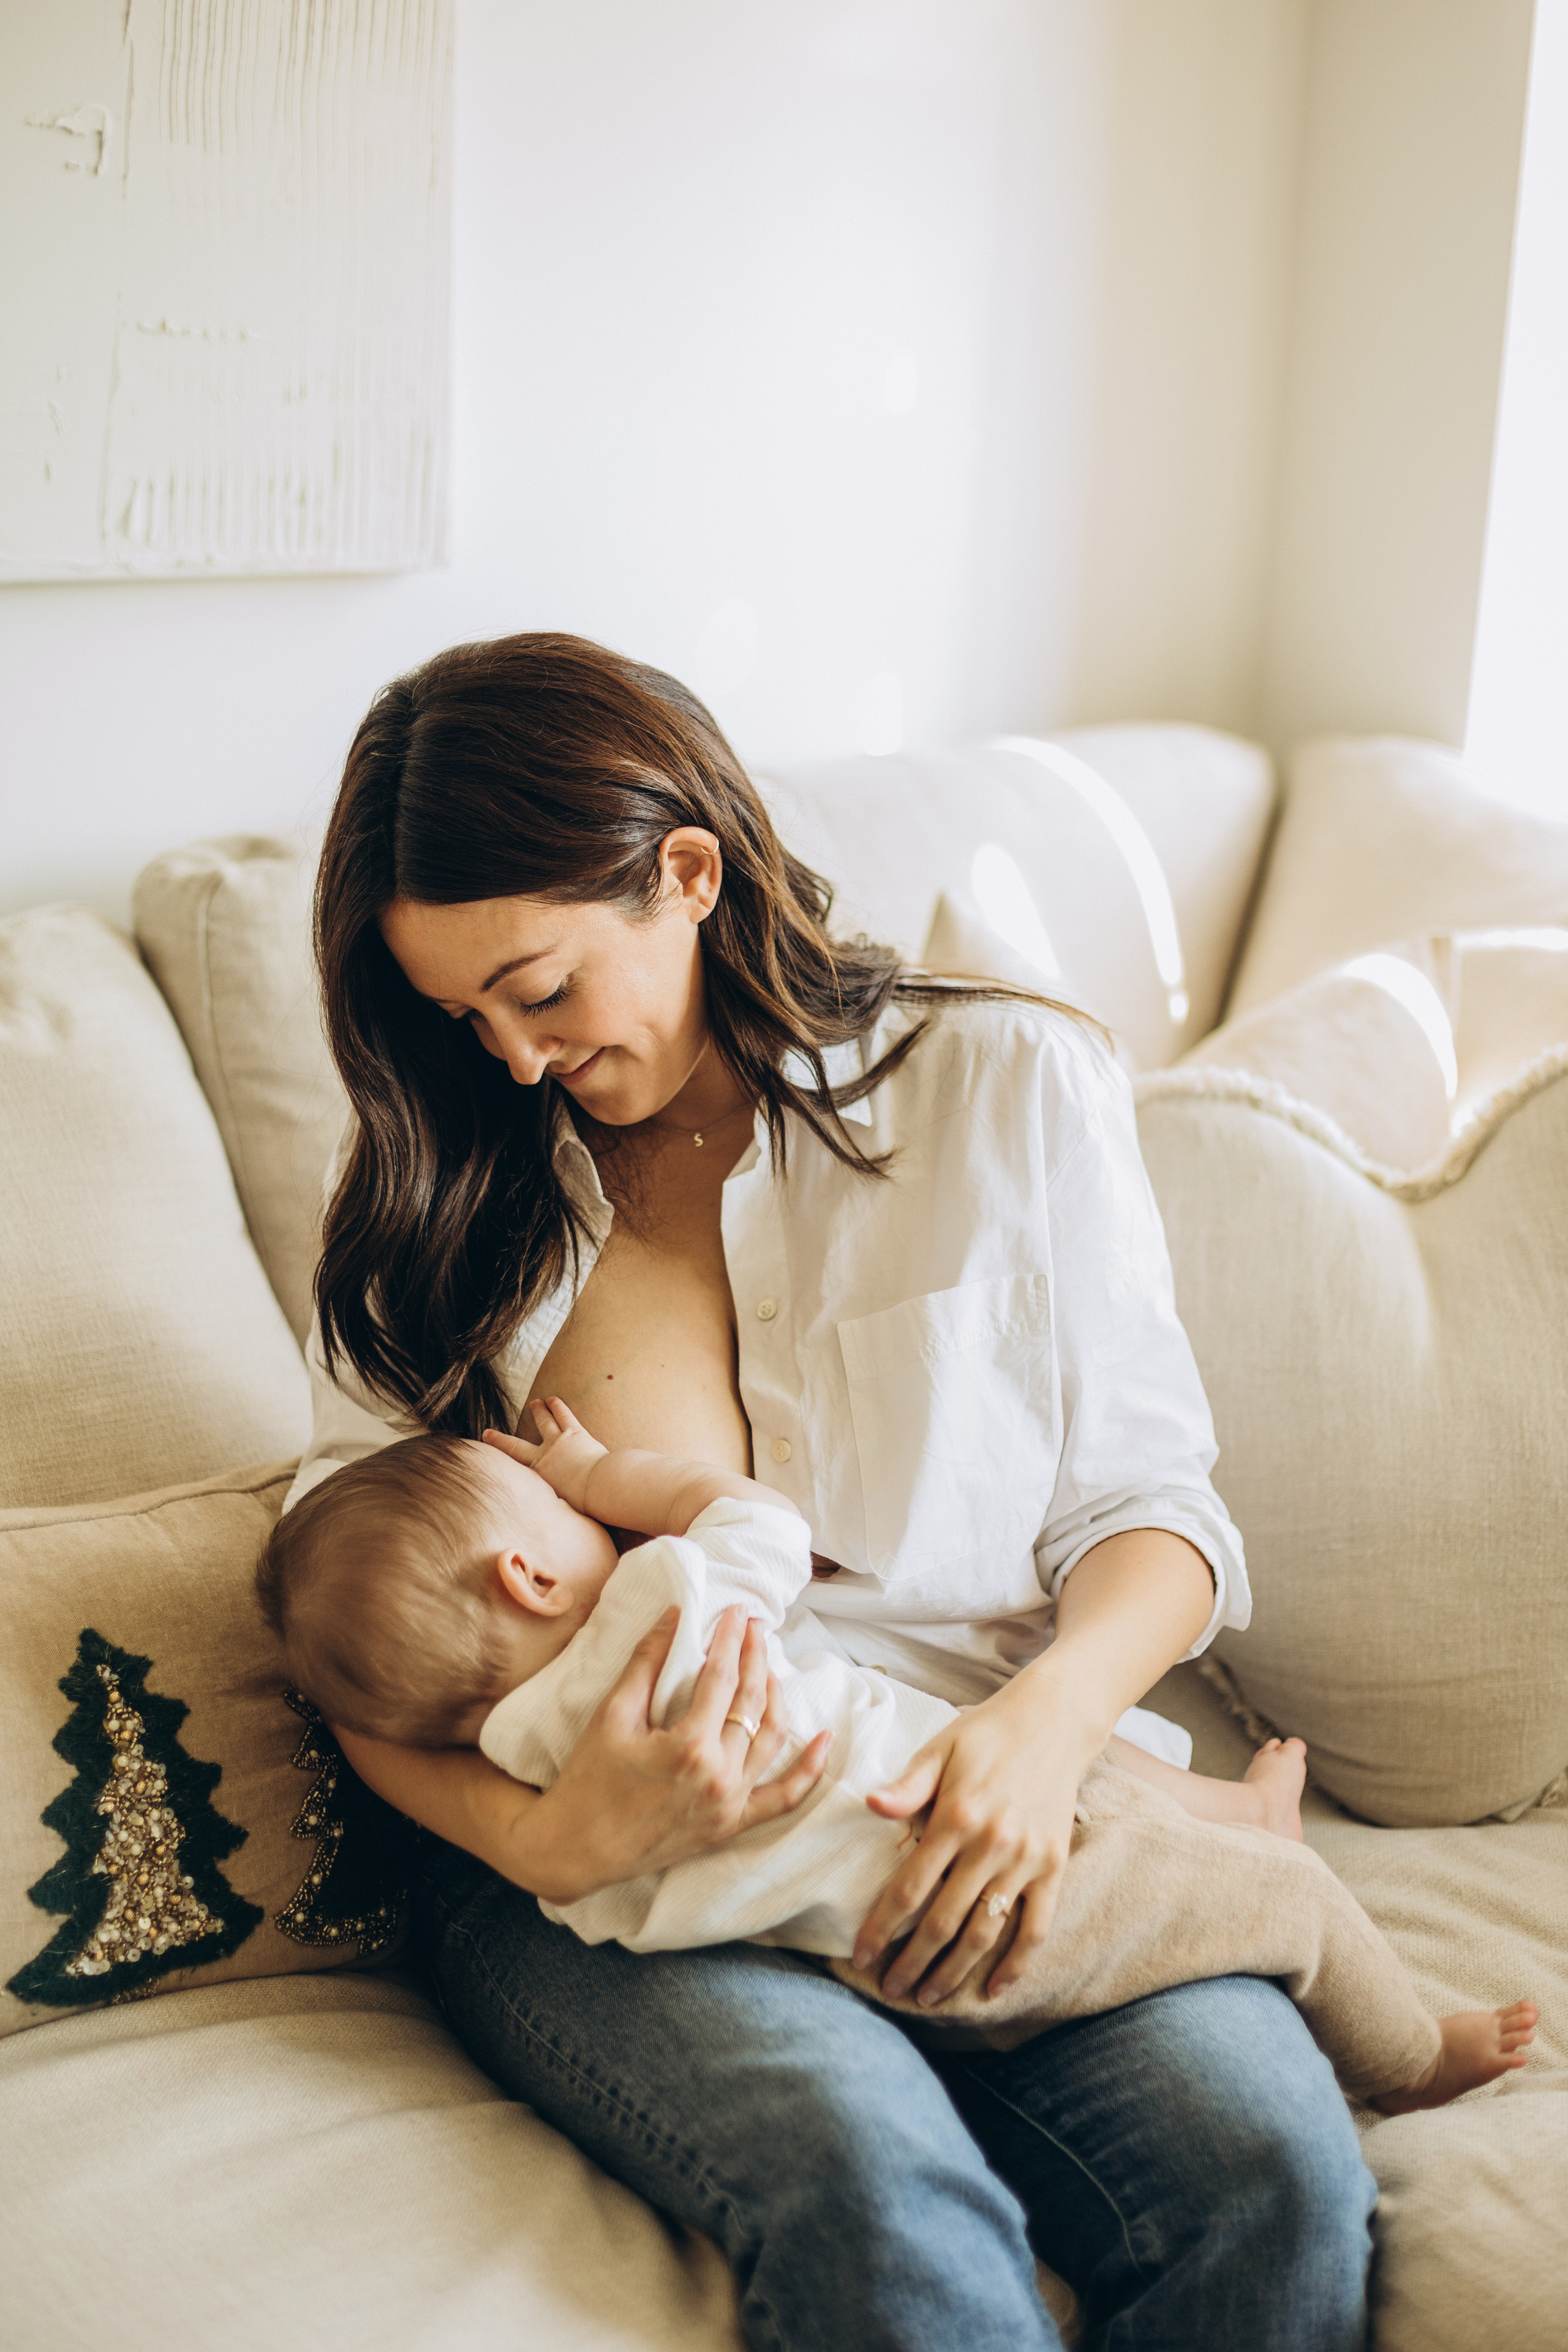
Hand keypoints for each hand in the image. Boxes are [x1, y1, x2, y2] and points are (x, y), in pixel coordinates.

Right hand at [486, 1396, 605, 1511]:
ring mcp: (557, 1442)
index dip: (496, 1464)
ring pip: (544, 1423)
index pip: (512, 1469)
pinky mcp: (574, 1432)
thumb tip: (547, 1528)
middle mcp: (542, 1458)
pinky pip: (563, 1415)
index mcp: (536, 1478)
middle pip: (515, 1446)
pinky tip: (553, 1399)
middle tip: (488, 1433)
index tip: (484, 1464)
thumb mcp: (559, 1509)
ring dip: (538, 1412)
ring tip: (535, 1403)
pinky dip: (557, 1406)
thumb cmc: (582, 1503)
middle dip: (500, 1440)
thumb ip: (551, 1509)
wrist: (598, 1488)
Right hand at [542, 1601, 831, 1894]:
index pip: (722, 1678)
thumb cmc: (587, 1780)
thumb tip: (674, 1616)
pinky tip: (823, 1739)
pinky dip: (807, 1770)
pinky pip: (782, 1799)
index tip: (736, 1611)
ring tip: (770, 1664)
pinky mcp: (730, 1826)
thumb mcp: (612, 1715)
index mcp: (688, 1747)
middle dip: (755, 1656)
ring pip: (771, 1739)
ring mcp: (729, 1805)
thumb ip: (647, 1662)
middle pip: (751, 1702)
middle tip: (754, 1626)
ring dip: (777, 1695)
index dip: (730, 1639)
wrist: (575, 1849)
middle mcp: (718, 1777)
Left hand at [854, 1663, 1096, 2004]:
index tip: (861, 1956)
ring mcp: (1025, 1860)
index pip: (909, 1888)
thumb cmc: (985, 1733)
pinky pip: (1035, 1927)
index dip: (881, 1928)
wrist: (1054, 1721)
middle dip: (912, 1962)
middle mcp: (990, 1845)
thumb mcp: (940, 1749)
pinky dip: (1016, 1963)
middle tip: (890, 1990)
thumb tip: (871, 1806)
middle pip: (943, 1922)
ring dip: (954, 1971)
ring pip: (985, 1932)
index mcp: (955, 1817)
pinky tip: (992, 1988)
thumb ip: (908, 1787)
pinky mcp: (1054, 1867)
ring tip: (929, 1998)